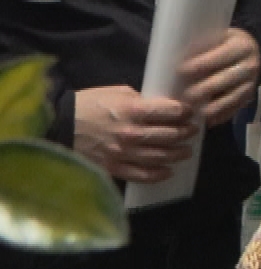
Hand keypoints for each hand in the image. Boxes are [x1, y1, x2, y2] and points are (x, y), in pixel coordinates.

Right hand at [72, 85, 198, 182]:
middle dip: (186, 133)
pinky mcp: (114, 168)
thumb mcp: (118, 93)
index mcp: (133, 110)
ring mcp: (124, 153)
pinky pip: (143, 175)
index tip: (190, 113)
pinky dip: (159, 174)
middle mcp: (132, 133)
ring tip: (186, 150)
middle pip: (171, 135)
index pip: (171, 112)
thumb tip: (164, 107)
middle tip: (192, 131)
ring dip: (178, 154)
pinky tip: (168, 170)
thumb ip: (142, 100)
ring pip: (161, 157)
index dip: (185, 112)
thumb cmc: (89, 104)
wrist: (59, 125)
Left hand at [176, 29, 260, 126]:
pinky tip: (204, 120)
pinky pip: (234, 109)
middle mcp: (251, 64)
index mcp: (242, 46)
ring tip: (191, 110)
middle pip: (225, 79)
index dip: (201, 64)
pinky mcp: (249, 97)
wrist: (247, 52)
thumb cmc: (221, 45)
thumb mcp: (215, 38)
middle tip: (183, 96)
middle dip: (203, 89)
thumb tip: (171, 59)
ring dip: (211, 107)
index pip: (220, 56)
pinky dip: (219, 116)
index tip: (181, 70)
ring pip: (231, 98)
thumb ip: (201, 47)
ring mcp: (252, 83)